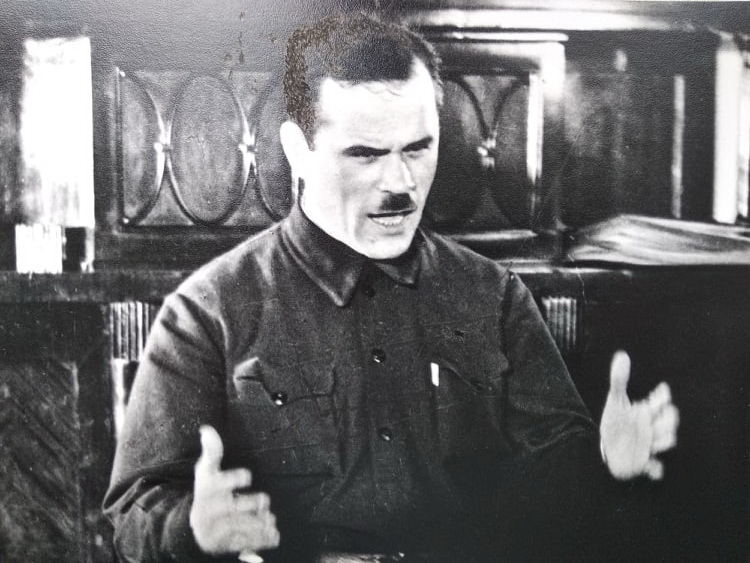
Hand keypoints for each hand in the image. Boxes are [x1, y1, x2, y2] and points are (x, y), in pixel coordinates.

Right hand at [189, 425, 279, 555]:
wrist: (194, 527)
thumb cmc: (207, 492)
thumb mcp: (206, 471)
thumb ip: (211, 451)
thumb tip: (207, 429)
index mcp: (207, 489)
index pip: (218, 483)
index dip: (233, 479)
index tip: (247, 475)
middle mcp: (209, 511)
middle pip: (230, 509)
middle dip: (249, 505)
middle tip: (264, 500)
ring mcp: (216, 530)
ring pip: (238, 528)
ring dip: (258, 524)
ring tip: (270, 519)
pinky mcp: (225, 544)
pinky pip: (243, 544)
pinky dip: (260, 540)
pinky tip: (274, 535)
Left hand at [599, 351, 678, 479]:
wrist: (609, 449)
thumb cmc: (616, 423)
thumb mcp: (615, 402)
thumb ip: (618, 379)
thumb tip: (622, 355)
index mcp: (646, 412)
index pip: (661, 401)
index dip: (662, 395)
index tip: (660, 389)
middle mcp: (652, 427)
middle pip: (670, 420)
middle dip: (669, 417)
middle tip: (660, 412)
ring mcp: (650, 444)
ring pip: (667, 440)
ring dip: (663, 439)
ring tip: (653, 437)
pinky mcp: (644, 461)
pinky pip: (655, 468)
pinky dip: (656, 469)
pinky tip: (651, 466)